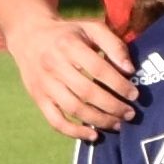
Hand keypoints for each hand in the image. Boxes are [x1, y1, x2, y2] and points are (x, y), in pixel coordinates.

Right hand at [14, 14, 141, 137]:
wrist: (29, 36)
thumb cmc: (67, 33)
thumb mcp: (90, 28)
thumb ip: (113, 44)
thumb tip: (129, 69)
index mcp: (69, 45)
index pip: (98, 69)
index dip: (118, 84)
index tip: (134, 95)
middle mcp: (54, 65)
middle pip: (87, 92)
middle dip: (112, 106)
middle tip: (130, 114)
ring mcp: (45, 85)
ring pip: (73, 108)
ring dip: (99, 120)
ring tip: (117, 124)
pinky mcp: (38, 99)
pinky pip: (55, 121)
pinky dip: (75, 132)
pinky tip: (93, 135)